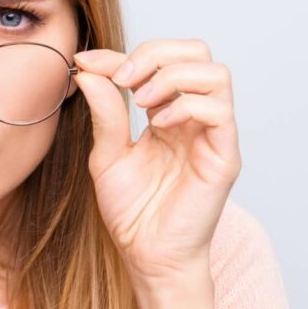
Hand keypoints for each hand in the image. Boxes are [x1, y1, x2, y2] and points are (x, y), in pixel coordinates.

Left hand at [71, 39, 241, 287]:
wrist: (146, 256)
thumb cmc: (132, 211)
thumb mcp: (106, 155)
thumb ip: (104, 113)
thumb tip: (88, 70)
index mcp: (166, 113)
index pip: (155, 62)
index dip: (119, 55)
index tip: (84, 62)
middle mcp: (193, 118)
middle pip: (196, 52)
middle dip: (155, 52)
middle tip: (122, 78)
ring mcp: (212, 135)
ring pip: (215, 73)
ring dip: (171, 75)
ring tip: (140, 100)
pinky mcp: (223, 156)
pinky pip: (219, 110)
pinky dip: (186, 105)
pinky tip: (158, 126)